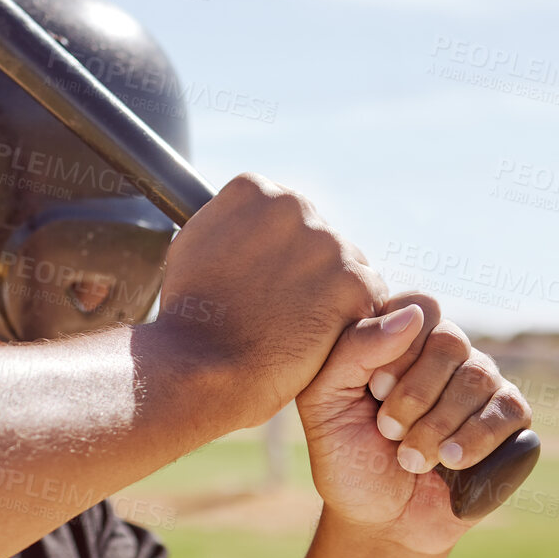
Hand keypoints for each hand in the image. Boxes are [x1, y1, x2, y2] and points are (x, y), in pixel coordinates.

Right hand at [148, 173, 385, 430]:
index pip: (284, 213)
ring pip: (348, 264)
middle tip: (281, 309)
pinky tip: (321, 337)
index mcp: (253, 192)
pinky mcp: (354, 283)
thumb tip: (240, 220)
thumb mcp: (192, 245)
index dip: (277, 252)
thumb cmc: (189, 317)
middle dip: (308, 269)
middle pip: (318, 236)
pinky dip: (352, 317)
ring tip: (297, 327)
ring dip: (333, 292)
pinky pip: (369, 295)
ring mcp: (327, 243)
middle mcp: (293, 207)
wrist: (201, 366)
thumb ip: (225, 222)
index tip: (263, 280)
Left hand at [295, 294, 531, 553]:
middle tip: (387, 431)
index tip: (373, 390)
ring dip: (437, 425)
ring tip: (410, 458)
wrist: (379, 519)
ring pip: (477, 377)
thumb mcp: (326, 402)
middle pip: (449, 341)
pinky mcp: (508, 419)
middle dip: (414, 395)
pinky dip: (474, 439)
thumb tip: (412, 315)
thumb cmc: (347, 456)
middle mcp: (444, 353)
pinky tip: (450, 461)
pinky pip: (508, 410)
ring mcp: (480, 384)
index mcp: (400, 338)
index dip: (398, 350)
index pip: (418, 307)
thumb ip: (353, 350)